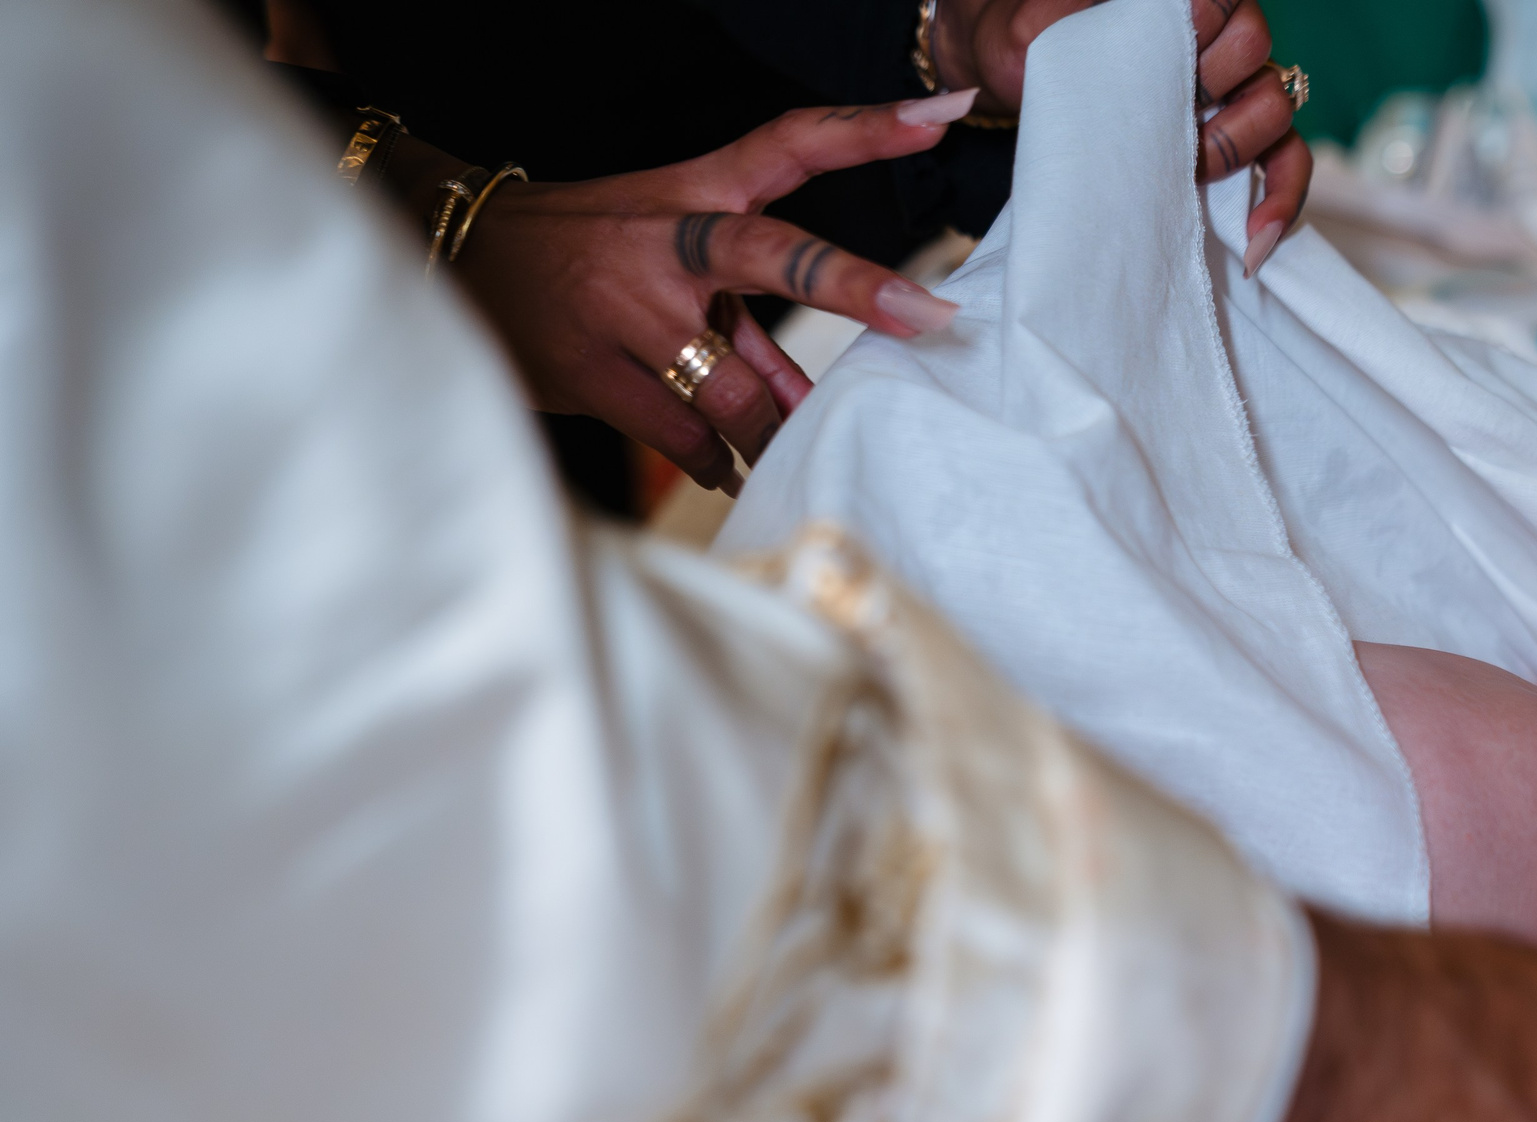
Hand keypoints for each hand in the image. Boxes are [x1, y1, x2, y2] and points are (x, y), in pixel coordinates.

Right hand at [418, 100, 973, 493]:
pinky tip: (718, 463)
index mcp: (696, 195)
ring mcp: (628, 309)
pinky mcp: (592, 371)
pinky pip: (686, 437)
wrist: (461, 262)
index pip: (790, 146)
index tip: (944, 113)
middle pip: (774, 253)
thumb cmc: (595, 264)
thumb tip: (811, 410)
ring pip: (737, 389)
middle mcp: (668, 243)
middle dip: (855, 286)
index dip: (866, 129)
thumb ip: (748, 333)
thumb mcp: (672, 268)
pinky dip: (714, 458)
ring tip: (773, 447)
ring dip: (770, 432)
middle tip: (929, 316)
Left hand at [930, 0, 1311, 265]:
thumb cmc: (1023, 48)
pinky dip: (1280, 201)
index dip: (1204, 24)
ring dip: (1235, 149)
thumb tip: (1089, 28)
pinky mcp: (1236, 145)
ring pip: (1275, 111)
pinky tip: (1254, 242)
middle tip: (1162, 122)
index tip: (1166, 53)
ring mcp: (1230, 93)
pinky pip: (1286, 165)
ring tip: (1187, 176)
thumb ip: (1057, 19)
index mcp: (1174, 0)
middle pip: (1257, 52)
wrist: (1015, 88)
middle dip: (1214, 92)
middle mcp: (1215, 39)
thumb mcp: (1027, 31)